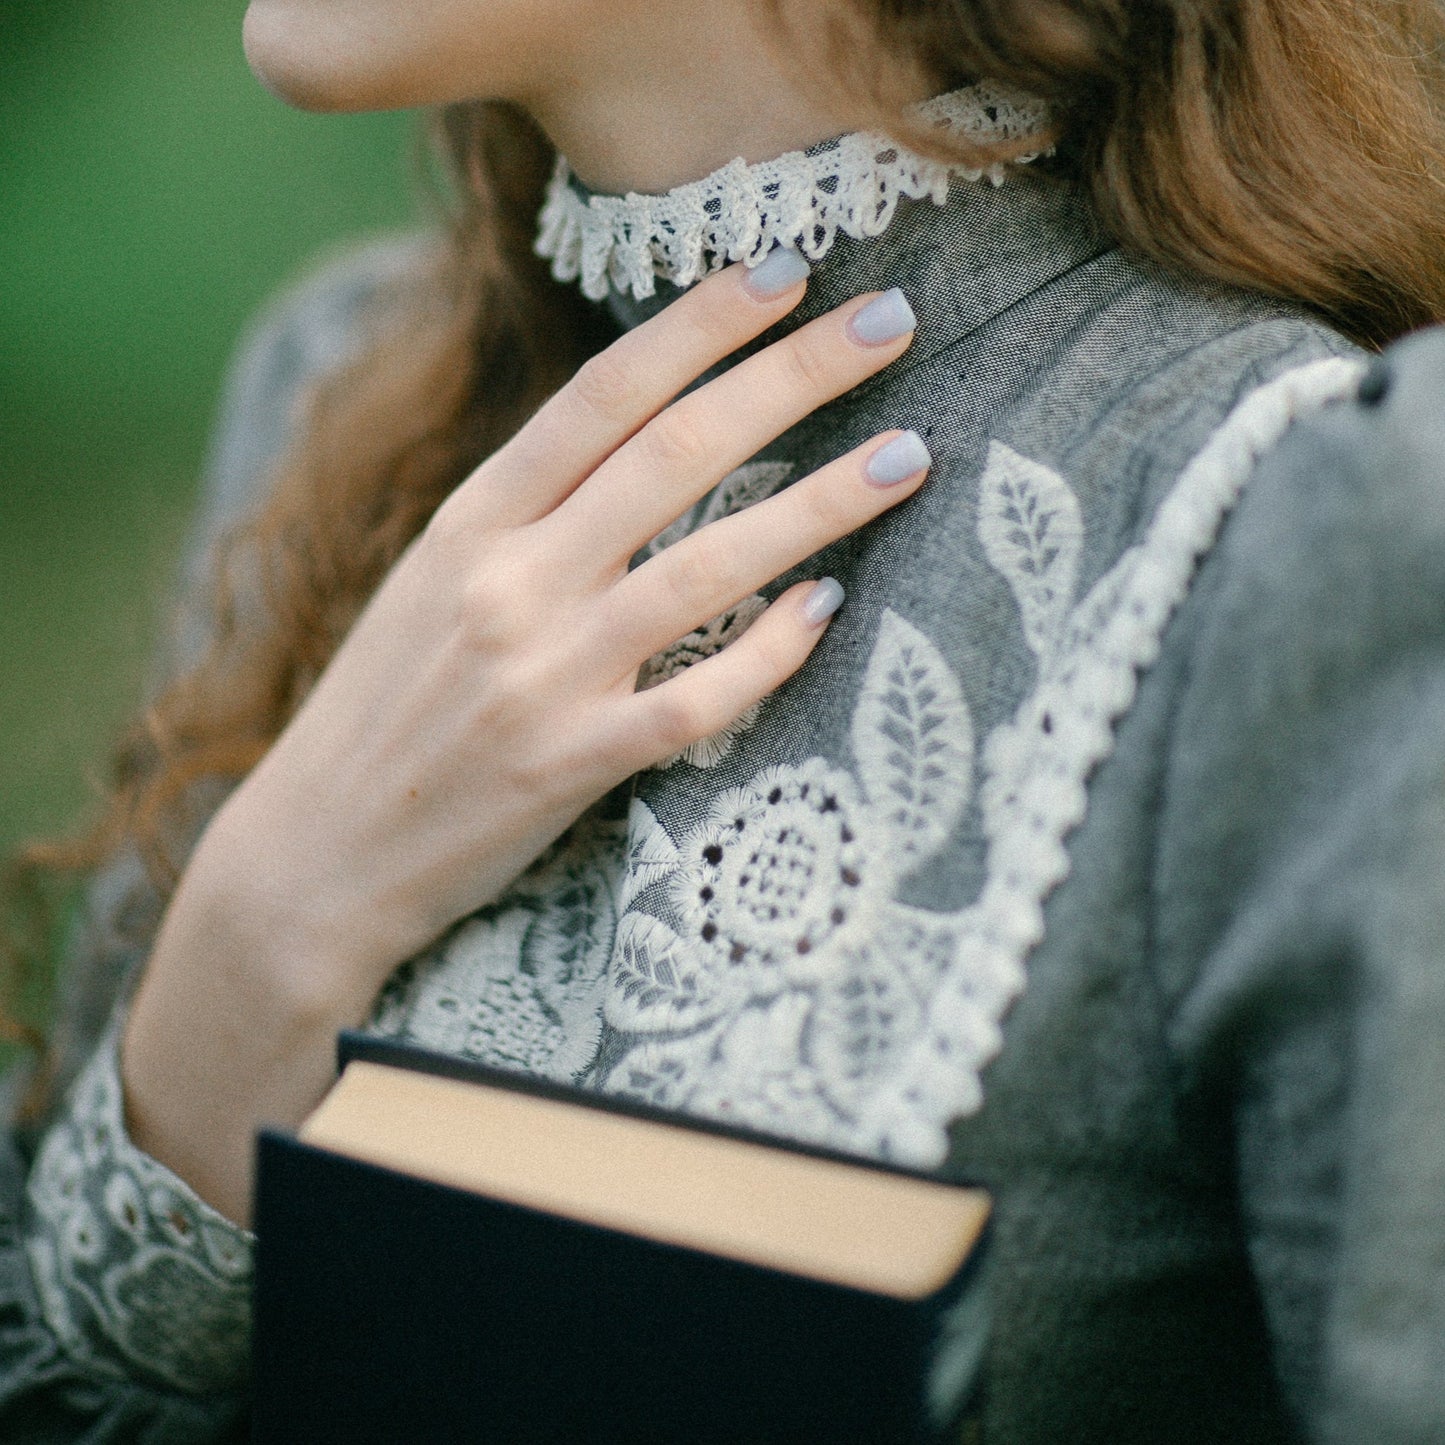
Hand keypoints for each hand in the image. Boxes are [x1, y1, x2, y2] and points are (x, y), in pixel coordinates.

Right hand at [122, 256, 928, 1219]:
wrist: (315, 856)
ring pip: (706, 568)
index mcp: (471, 524)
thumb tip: (640, 441)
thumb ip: (528, 515)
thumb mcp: (432, 582)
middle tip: (889, 321)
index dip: (698, 326)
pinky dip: (768, 654)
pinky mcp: (573, 766)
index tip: (782, 269)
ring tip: (909, 455)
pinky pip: (696, 700)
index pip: (601, 396)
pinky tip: (828, 611)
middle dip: (792, 377)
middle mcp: (510, 584)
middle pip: (674, 455)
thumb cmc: (385, 709)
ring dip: (819, 504)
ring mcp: (545, 676)